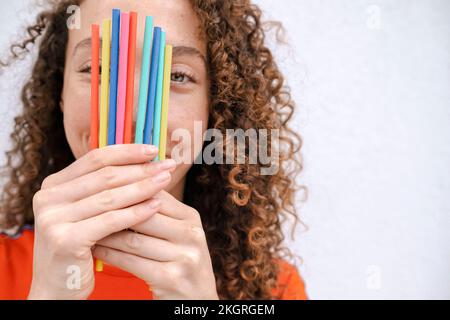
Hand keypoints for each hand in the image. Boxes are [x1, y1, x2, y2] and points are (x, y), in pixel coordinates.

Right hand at [28, 144, 175, 299]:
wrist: (58, 288)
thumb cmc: (80, 247)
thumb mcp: (87, 212)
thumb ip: (104, 188)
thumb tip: (144, 162)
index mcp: (53, 185)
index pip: (95, 159)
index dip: (127, 152)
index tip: (154, 149)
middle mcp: (47, 198)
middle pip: (105, 176)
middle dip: (140, 168)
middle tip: (167, 165)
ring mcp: (53, 219)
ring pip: (110, 197)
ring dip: (142, 187)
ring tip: (166, 180)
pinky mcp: (65, 239)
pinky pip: (110, 221)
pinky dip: (136, 212)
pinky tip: (156, 206)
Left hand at [93, 191, 218, 299]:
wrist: (196, 301)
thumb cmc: (178, 262)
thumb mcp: (176, 233)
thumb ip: (156, 211)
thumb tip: (124, 181)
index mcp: (191, 217)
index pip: (155, 194)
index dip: (126, 189)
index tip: (99, 188)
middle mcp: (192, 234)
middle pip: (144, 214)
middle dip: (113, 210)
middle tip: (86, 206)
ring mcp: (184, 257)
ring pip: (134, 239)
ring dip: (106, 234)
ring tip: (86, 227)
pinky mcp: (172, 278)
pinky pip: (132, 262)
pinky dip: (110, 255)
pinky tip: (95, 250)